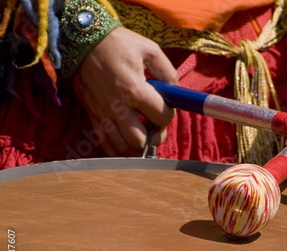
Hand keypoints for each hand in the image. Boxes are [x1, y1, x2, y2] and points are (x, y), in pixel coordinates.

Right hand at [72, 27, 177, 155]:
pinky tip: (127, 142)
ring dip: (136, 145)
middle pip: (140, 140)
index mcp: (134, 90)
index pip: (161, 117)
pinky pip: (104, 142)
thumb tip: (176, 92)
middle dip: (154, 136)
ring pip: (121, 147)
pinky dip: (118, 148)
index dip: (168, 115)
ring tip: (143, 134)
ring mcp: (101, 113)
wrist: (82, 38)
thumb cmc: (119, 43)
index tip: (166, 107)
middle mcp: (117, 106)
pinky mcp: (91, 114)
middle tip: (155, 125)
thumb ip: (168, 73)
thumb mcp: (150, 50)